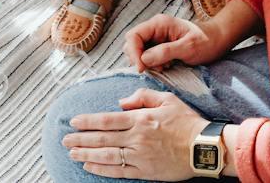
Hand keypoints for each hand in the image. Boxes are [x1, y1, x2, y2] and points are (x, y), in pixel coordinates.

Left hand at [63, 88, 208, 179]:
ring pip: (106, 156)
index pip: (107, 120)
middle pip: (102, 139)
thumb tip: (122, 101)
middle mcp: (136, 138)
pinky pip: (118, 171)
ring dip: (86, 155)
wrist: (204, 147)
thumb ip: (143, 96)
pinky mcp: (145, 171)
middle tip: (65, 139)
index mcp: (141, 119)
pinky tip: (90, 167)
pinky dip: (101, 169)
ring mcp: (139, 156)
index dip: (88, 122)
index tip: (73, 122)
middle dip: (80, 139)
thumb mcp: (167, 99)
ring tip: (72, 153)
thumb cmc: (187, 122)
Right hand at [126, 13, 232, 71]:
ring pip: (138, 51)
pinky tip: (168, 65)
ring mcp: (157, 37)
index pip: (133, 36)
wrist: (219, 40)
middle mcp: (155, 28)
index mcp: (159, 23)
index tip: (142, 68)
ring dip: (147, 62)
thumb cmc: (207, 41)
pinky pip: (148, 56)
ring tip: (165, 66)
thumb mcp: (189, 47)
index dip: (133, 53)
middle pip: (132, 43)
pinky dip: (153, 64)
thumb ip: (166, 52)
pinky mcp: (160, 46)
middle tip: (158, 67)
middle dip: (139, 58)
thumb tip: (143, 59)